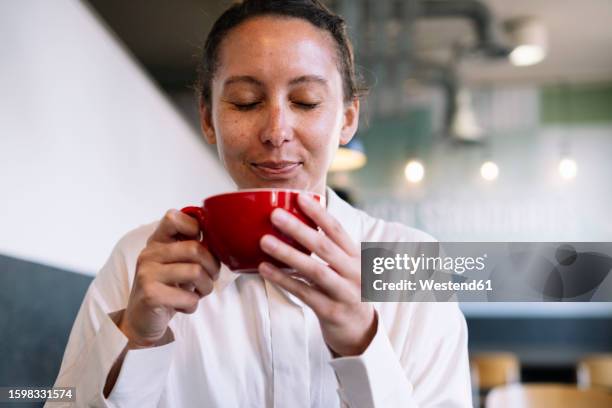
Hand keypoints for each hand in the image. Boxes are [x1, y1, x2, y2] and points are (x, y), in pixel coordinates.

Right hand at [120, 209, 219, 346]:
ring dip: (206, 287)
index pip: (173, 217)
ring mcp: (147, 274)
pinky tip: (184, 306)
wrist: (142, 320)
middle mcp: (149, 254)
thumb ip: (190, 247)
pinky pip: (189, 297)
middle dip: (212, 266)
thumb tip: (219, 237)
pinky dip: (193, 305)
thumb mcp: (176, 263)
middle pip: (195, 248)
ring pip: (196, 272)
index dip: (195, 227)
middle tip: (210, 277)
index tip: (202, 244)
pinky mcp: (150, 295)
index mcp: (156, 241)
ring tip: (198, 293)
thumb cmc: (167, 289)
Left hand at [258, 194, 375, 356]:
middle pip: (324, 247)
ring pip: (314, 270)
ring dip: (288, 254)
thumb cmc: (346, 291)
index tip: (299, 197)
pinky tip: (265, 269)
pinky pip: (304, 293)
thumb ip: (328, 248)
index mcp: (356, 257)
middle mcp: (353, 272)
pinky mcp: (331, 311)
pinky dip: (283, 280)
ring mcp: (344, 292)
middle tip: (275, 215)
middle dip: (299, 229)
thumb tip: (297, 222)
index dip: (318, 213)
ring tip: (264, 241)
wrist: (361, 332)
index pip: (337, 230)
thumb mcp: (346, 267)